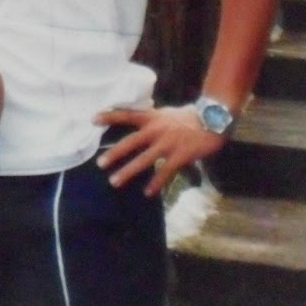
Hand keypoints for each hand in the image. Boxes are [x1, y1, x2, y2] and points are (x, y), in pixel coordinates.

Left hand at [93, 105, 226, 196]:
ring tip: (114, 181)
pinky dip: (156, 183)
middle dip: (115, 153)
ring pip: (144, 159)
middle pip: (131, 142)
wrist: (213, 119)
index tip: (93, 119)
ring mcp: (168, 144)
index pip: (127, 115)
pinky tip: (147, 192)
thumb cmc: (189, 117)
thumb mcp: (166, 113)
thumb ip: (151, 119)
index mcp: (152, 117)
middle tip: (100, 163)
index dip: (110, 116)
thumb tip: (137, 122)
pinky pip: (165, 171)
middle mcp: (157, 130)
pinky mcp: (180, 155)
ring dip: (128, 171)